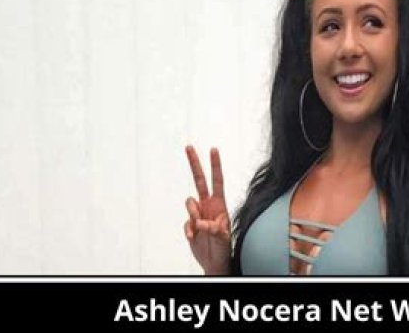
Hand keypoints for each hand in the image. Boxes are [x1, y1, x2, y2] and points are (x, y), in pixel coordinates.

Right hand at [183, 145, 231, 274]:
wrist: (214, 261)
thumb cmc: (224, 248)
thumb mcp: (223, 236)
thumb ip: (212, 227)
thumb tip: (199, 222)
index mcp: (219, 204)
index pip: (217, 181)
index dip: (215, 165)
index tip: (213, 149)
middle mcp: (208, 205)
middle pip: (199, 180)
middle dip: (194, 163)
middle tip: (189, 146)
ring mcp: (198, 214)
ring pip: (189, 204)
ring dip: (192, 216)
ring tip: (200, 229)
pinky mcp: (190, 224)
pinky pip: (185, 222)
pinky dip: (188, 230)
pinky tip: (194, 238)